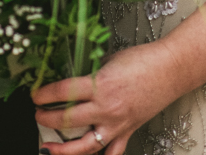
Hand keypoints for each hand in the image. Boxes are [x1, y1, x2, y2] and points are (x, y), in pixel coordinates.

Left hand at [32, 43, 182, 154]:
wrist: (170, 69)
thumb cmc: (143, 59)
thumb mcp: (110, 59)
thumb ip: (92, 72)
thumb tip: (73, 77)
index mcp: (100, 84)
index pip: (63, 92)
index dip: (44, 94)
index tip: (35, 94)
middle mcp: (106, 108)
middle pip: (67, 120)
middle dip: (46, 119)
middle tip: (37, 115)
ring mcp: (117, 124)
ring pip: (84, 147)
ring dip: (63, 149)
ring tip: (48, 148)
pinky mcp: (127, 132)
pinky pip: (111, 154)